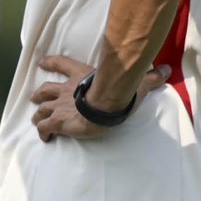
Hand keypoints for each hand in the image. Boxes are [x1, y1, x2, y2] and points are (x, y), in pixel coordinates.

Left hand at [30, 56, 168, 141]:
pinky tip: (45, 138)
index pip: (61, 63)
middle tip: (34, 98)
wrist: (105, 103)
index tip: (41, 62)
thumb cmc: (119, 91)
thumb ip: (149, 77)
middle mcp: (66, 90)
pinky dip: (43, 132)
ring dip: (38, 114)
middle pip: (46, 89)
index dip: (50, 62)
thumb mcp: (135, 81)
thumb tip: (166, 70)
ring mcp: (60, 105)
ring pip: (42, 109)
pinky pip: (45, 127)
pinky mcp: (59, 121)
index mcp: (80, 76)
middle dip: (39, 94)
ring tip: (37, 120)